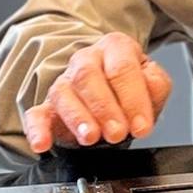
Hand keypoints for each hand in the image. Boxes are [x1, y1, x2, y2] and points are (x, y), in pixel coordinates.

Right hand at [22, 32, 172, 153]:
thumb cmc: (131, 88)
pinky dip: (37, 130)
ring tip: (90, 137)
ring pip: (63, 93)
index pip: (122, 67)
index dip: (132, 98)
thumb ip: (156, 84)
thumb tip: (150, 87)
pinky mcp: (48, 107)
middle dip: (104, 108)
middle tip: (117, 133)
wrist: (113, 94)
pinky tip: (41, 143)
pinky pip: (36, 115)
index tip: (141, 126)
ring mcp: (65, 82)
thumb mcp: (154, 83)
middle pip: (88, 76)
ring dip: (77, 118)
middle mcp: (86, 60)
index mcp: (115, 48)